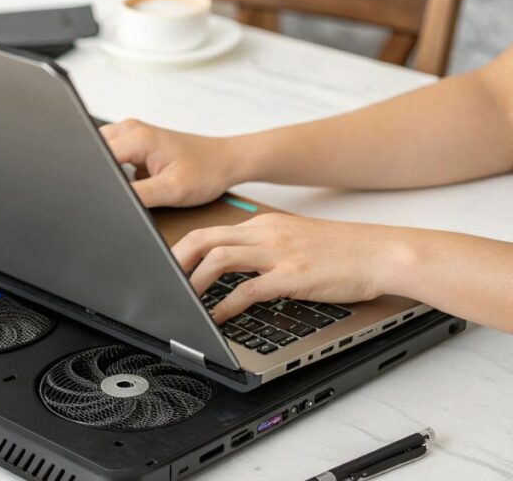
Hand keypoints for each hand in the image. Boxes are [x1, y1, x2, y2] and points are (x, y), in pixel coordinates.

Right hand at [100, 119, 245, 207]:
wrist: (225, 161)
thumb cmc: (206, 171)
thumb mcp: (171, 190)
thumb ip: (135, 196)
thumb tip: (110, 201)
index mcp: (136, 137)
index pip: (95, 156)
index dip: (93, 178)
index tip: (100, 194)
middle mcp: (130, 130)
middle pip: (93, 152)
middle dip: (98, 174)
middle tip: (123, 191)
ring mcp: (131, 134)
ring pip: (101, 154)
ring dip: (108, 172)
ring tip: (137, 183)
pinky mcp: (135, 143)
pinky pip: (112, 155)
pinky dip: (116, 171)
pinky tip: (137, 181)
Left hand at [172, 214, 409, 323]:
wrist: (382, 253)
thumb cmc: (342, 253)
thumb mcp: (294, 242)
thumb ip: (262, 251)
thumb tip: (230, 271)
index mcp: (263, 225)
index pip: (210, 231)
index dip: (181, 249)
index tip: (165, 268)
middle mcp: (266, 233)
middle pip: (203, 239)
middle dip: (175, 261)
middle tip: (160, 283)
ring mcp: (279, 252)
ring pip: (218, 259)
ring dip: (193, 283)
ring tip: (182, 303)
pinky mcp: (293, 275)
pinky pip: (247, 289)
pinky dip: (224, 304)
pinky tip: (214, 318)